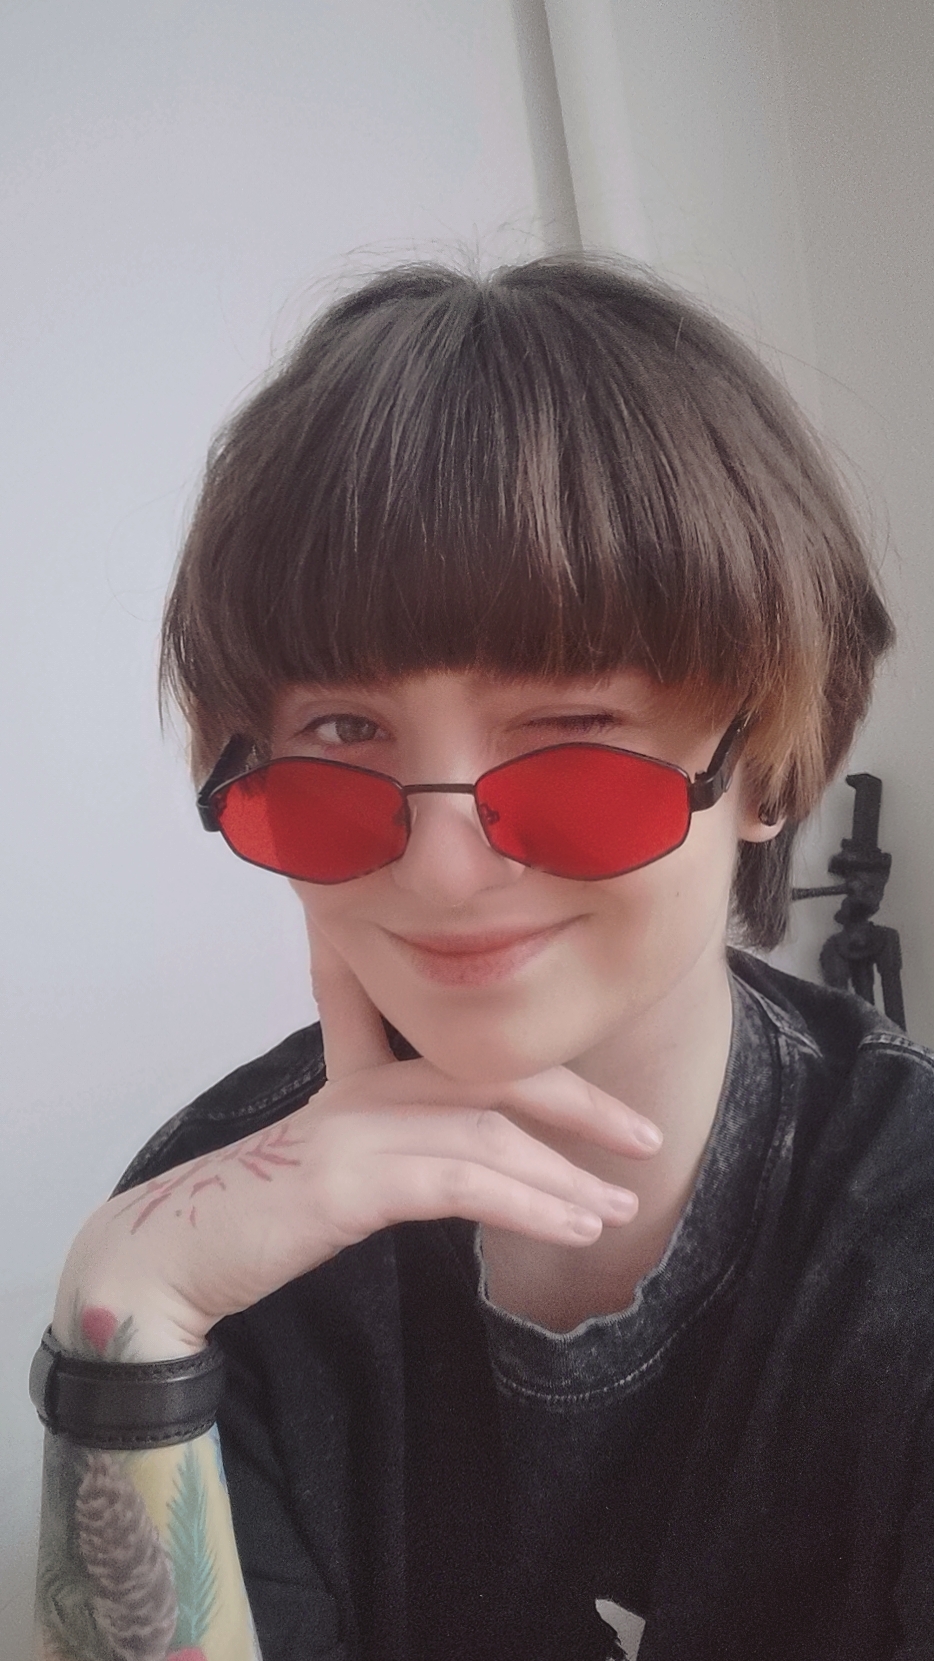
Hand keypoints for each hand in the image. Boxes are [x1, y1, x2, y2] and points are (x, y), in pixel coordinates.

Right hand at [53, 933, 660, 1359]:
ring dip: (566, 1173)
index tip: (612, 1112)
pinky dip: (529, 1201)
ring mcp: (359, 1127)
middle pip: (501, 1075)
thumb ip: (403, 1151)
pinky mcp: (349, 1179)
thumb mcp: (341, 1166)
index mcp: (372, 1077)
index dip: (553, 1074)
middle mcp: (370, 1085)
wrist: (174, 1252)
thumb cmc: (259, 1215)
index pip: (479, 1058)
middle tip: (646, 1139)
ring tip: (618, 1207)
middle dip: (583, 1105)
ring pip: (491, 1132)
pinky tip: (572, 1227)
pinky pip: (462, 1181)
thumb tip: (475, 1168)